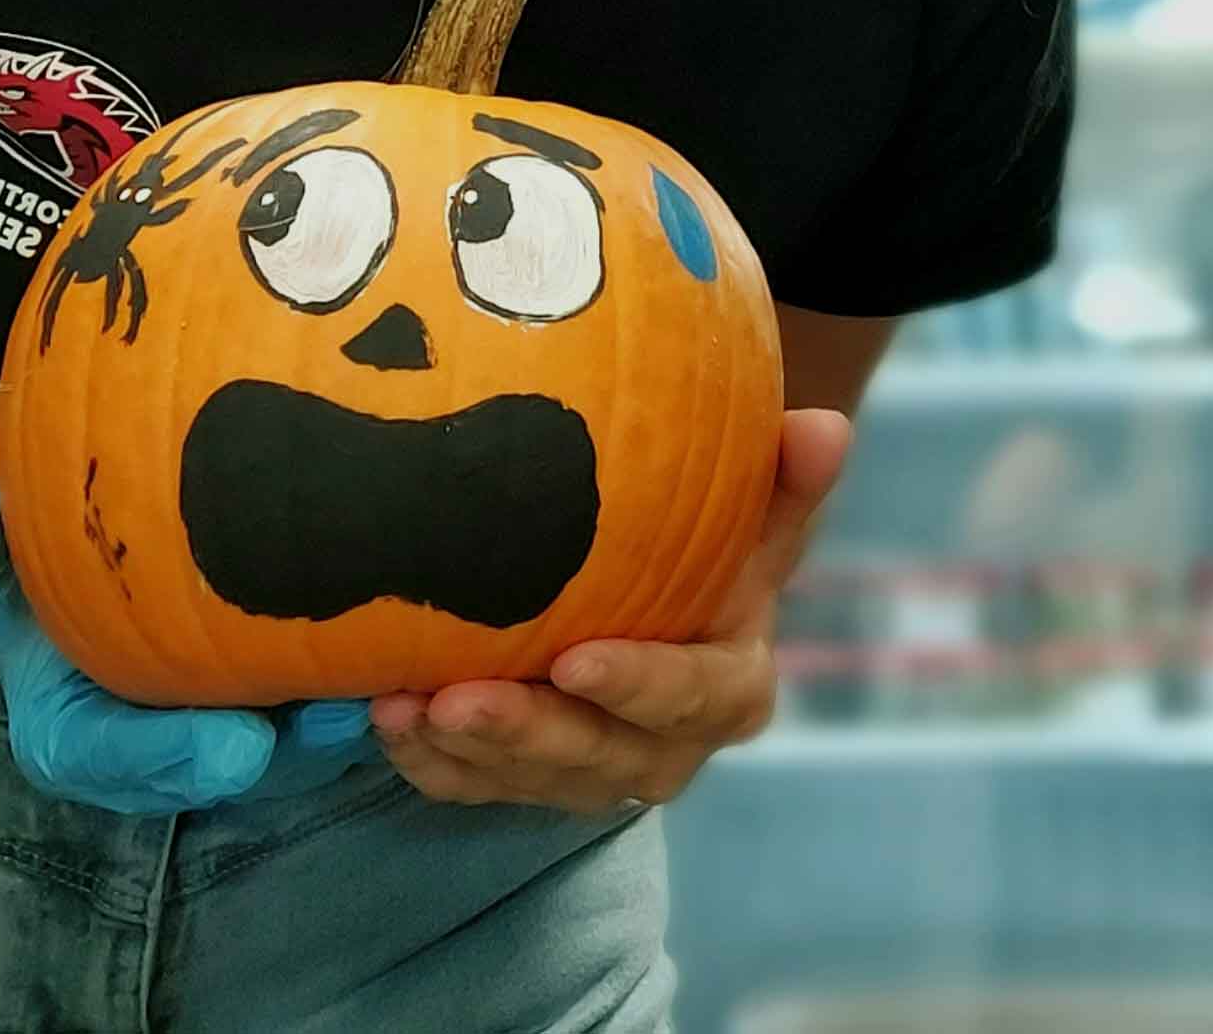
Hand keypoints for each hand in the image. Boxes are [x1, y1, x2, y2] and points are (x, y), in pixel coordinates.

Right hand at [0, 487, 376, 815]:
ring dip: (341, 719)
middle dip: (286, 747)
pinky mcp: (276, 700)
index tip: (238, 744)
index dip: (176, 758)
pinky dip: (361, 684)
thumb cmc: (38, 559)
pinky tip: (413, 643)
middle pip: (223, 768)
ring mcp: (219, 728)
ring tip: (394, 677)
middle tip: (341, 711)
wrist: (80, 560)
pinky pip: (319, 709)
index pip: (120, 760)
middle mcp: (152, 748)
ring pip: (288, 748)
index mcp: (77, 731)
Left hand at [370, 407, 849, 815]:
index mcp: (730, 688)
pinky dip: (429, 763)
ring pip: (526, 783)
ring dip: (463, 753)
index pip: (690, 694)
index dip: (637, 685)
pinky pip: (476, 789)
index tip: (577, 658)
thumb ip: (789, 481)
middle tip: (455, 699)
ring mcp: (594, 775)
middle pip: (597, 758)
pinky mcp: (531, 784)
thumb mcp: (759, 519)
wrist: (673, 605)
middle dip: (525, 734)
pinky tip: (386, 716)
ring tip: (403, 707)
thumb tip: (826, 424)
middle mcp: (665, 749)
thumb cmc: (717, 551)